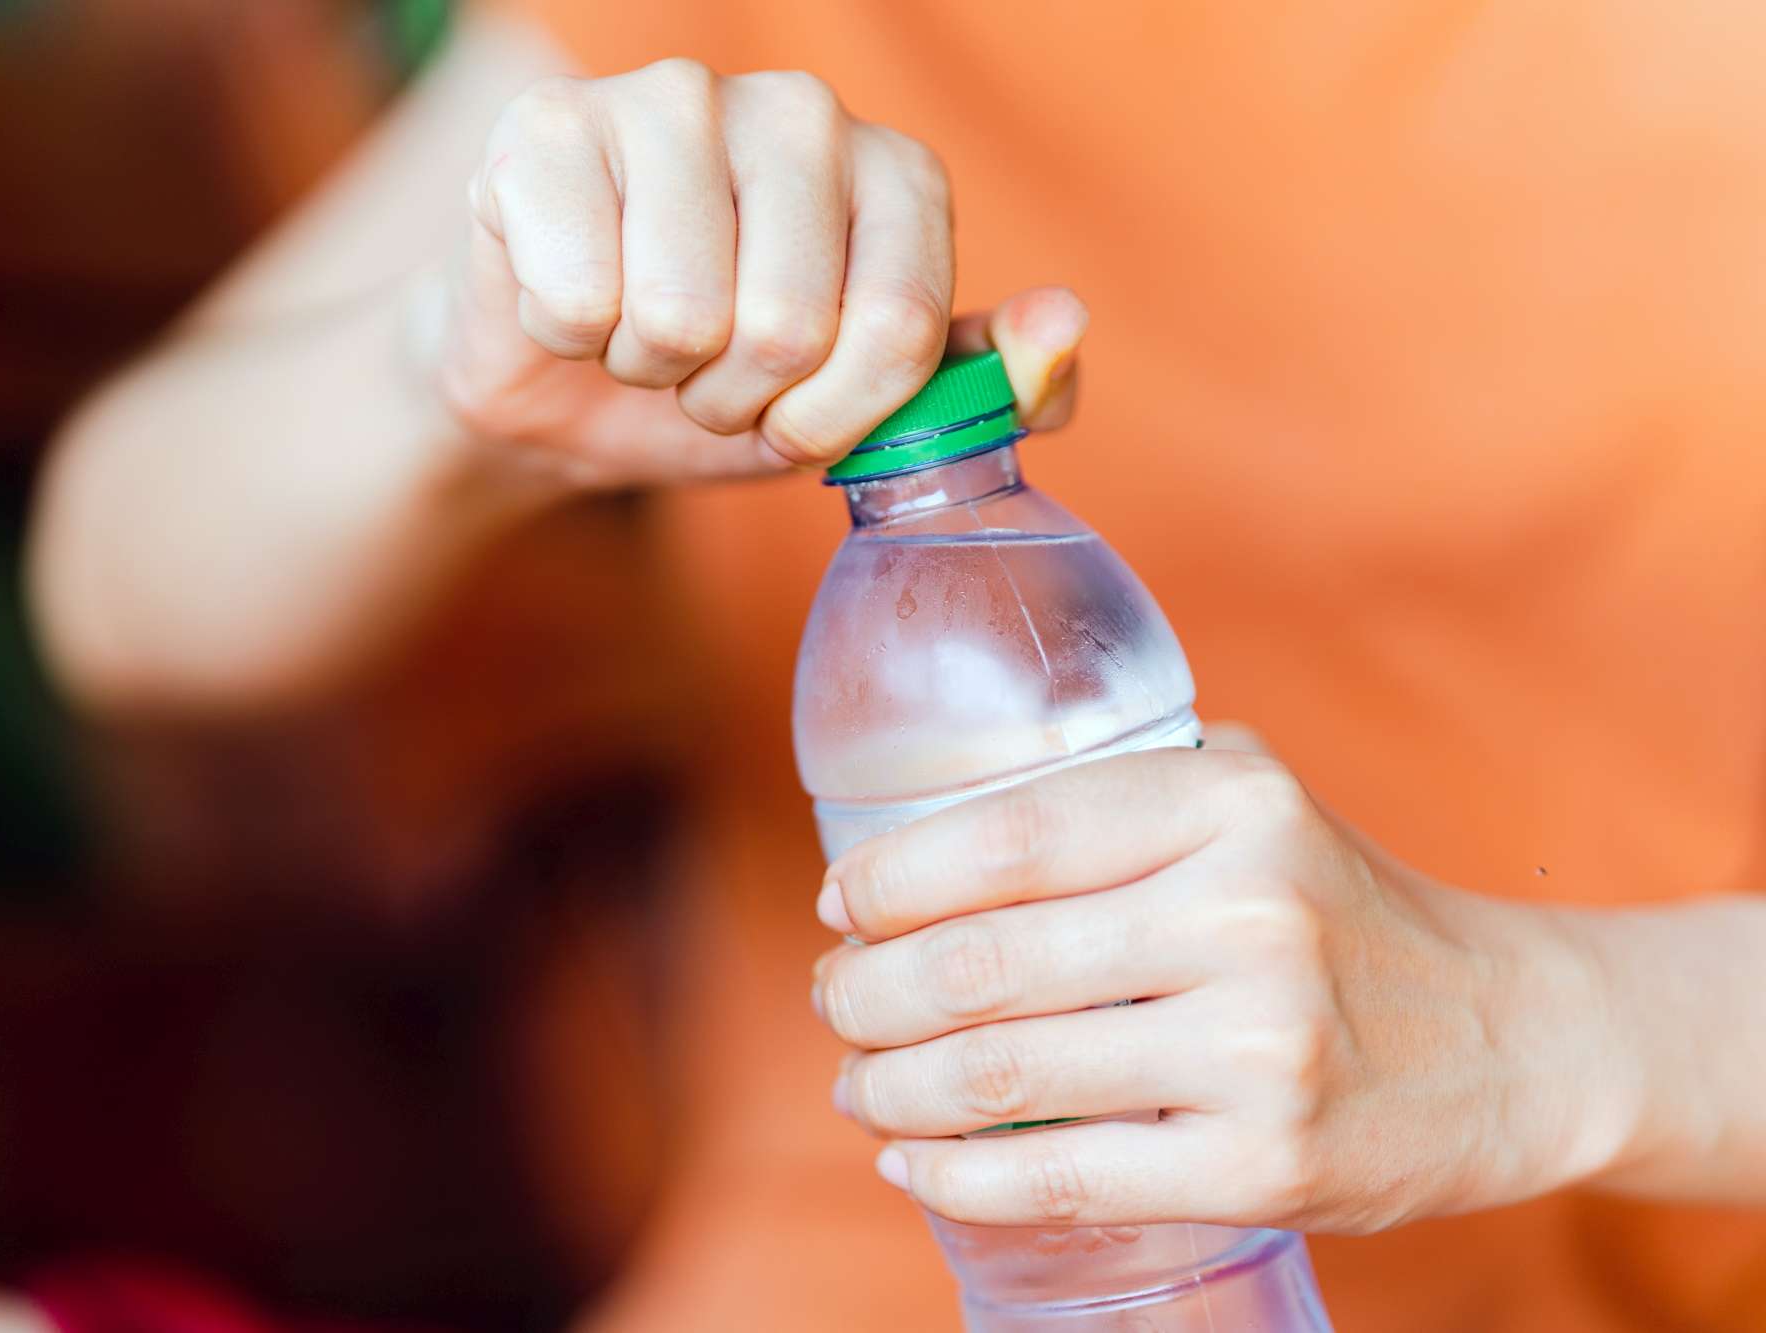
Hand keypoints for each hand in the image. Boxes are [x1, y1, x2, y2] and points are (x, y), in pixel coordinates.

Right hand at [431, 59, 1084, 487]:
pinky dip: (569, 337)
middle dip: (735, 399)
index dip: (833, 420)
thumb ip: (982, 387)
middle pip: (790, 327)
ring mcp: (672, 100)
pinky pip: (580, 299)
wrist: (564, 383)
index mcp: (895, 173)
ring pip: (681, 316)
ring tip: (642, 336)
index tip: (795, 421)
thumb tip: (1058, 325)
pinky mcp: (551, 126)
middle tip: (707, 376)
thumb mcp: (867, 416)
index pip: (901, 329)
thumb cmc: (728, 386)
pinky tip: (571, 300)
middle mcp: (799, 112)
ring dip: (651, 370)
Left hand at [810, 731, 1632, 1233]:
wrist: (1517, 1039)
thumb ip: (1121, 790)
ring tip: (859, 1081)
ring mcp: (1260, 1049)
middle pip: (981, 961)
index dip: (892, 879)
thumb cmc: (1342, 908)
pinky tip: (912, 1162)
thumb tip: (925, 842)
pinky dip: (955, 1175)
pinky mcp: (1266, 1165)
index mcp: (1230, 804)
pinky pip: (1062, 1177)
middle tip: (835, 1002)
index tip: (841, 907)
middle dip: (866, 992)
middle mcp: (1247, 915)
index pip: (1008, 835)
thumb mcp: (1257, 799)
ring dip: (890, 1084)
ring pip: (1003, 1073)